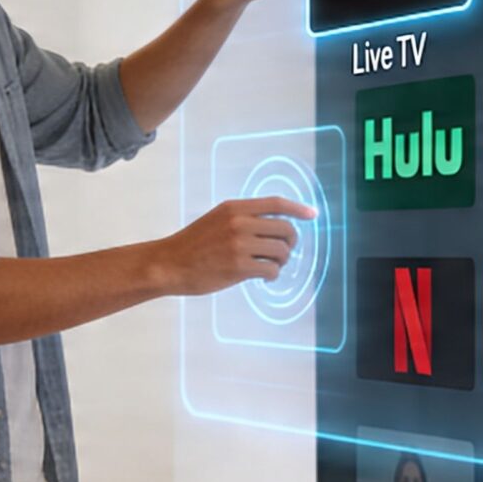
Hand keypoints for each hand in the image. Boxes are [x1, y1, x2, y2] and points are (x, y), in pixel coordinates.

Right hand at [155, 195, 317, 295]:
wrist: (169, 264)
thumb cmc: (193, 245)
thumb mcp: (217, 219)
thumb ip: (243, 219)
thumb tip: (275, 226)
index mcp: (235, 208)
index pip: (276, 203)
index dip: (299, 208)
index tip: (313, 214)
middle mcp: (239, 223)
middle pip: (286, 229)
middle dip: (290, 243)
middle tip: (281, 254)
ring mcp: (239, 245)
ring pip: (282, 251)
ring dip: (281, 262)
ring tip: (270, 267)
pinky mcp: (239, 267)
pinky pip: (271, 270)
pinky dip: (272, 275)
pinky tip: (263, 278)